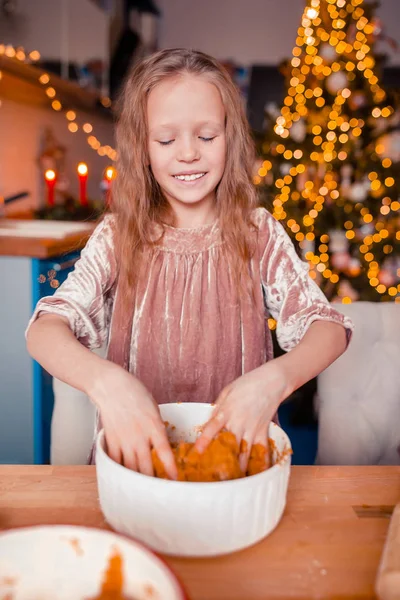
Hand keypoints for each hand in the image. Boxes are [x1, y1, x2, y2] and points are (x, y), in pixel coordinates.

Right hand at [88, 362, 176, 479]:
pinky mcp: (111, 440)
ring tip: (143, 489)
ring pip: (131, 467)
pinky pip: (116, 461)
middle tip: (159, 491)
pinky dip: (121, 470)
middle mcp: (139, 436)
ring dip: (137, 479)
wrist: (111, 386)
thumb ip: (157, 427)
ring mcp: (124, 439)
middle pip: (147, 466)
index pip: (164, 452)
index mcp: (153, 426)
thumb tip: (159, 443)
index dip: (170, 468)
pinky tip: (125, 477)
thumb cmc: (134, 393)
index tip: (174, 480)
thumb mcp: (153, 408)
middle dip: (154, 481)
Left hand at [194, 361, 286, 471]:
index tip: (196, 454)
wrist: (271, 381)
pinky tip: (257, 474)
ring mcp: (252, 428)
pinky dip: (260, 463)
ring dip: (237, 467)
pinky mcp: (263, 431)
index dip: (203, 442)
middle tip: (212, 475)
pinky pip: (262, 450)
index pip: (212, 429)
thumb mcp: (227, 391)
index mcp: (227, 411)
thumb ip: (217, 408)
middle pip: (227, 445)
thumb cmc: (247, 383)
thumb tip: (209, 423)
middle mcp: (239, 422)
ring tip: (231, 480)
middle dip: (220, 461)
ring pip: (243, 452)